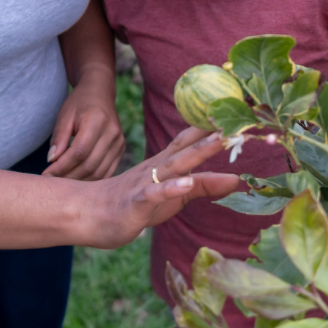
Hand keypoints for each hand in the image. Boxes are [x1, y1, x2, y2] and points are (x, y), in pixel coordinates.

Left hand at [43, 65, 124, 180]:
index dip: (62, 166)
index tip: (46, 175)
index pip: (79, 152)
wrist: (99, 93)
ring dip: (79, 182)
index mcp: (98, 120)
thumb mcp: (65, 115)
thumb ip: (59, 137)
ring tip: (62, 184)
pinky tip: (76, 181)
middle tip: (51, 183)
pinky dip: (91, 181)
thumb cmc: (79, 103)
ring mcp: (119, 143)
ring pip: (99, 172)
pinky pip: (107, 172)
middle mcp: (112, 133)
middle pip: (90, 165)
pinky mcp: (121, 150)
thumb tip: (52, 161)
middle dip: (68, 177)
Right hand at [83, 126, 239, 248]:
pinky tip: (187, 182)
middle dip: (210, 135)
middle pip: (186, 149)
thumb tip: (238, 179)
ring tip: (218, 141)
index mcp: (165, 164)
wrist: (89, 213)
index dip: (211, 128)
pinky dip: (171, 188)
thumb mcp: (176, 194)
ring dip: (196, 152)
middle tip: (234, 121)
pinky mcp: (136, 203)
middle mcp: (156, 168)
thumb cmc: (136, 203)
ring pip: (173, 166)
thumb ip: (205, 185)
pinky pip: (154, 194)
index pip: (189, 141)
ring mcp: (145, 183)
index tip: (235, 113)